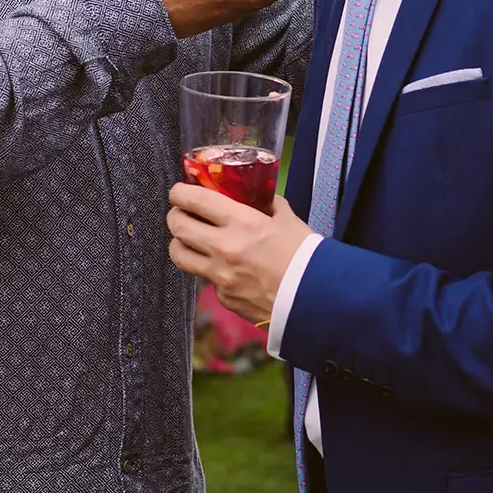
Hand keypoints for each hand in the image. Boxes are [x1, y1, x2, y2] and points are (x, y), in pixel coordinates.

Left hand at [167, 182, 313, 321]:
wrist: (317, 300)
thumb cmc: (306, 257)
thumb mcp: (288, 220)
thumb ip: (267, 205)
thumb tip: (257, 196)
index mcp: (242, 223)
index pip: (194, 200)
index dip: (180, 192)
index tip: (179, 191)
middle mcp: (224, 248)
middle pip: (177, 226)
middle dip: (176, 215)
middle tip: (182, 213)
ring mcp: (220, 276)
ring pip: (179, 254)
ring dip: (181, 243)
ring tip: (190, 239)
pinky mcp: (223, 297)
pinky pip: (205, 278)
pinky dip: (209, 269)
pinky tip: (223, 266)